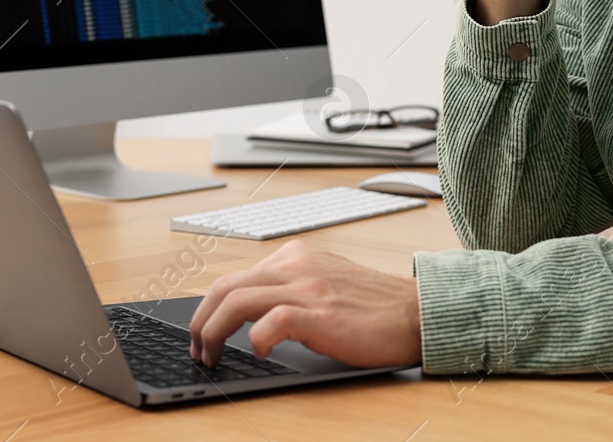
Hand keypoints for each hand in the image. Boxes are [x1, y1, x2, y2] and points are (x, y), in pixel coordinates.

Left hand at [188, 241, 421, 368]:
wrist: (415, 313)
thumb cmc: (373, 306)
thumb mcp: (325, 282)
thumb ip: (291, 287)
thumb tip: (249, 313)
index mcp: (297, 257)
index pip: (235, 277)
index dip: (208, 308)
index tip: (202, 332)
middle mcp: (298, 266)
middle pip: (225, 286)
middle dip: (200, 321)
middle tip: (197, 348)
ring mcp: (309, 289)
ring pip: (238, 300)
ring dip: (213, 332)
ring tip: (211, 355)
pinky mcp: (322, 314)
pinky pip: (272, 321)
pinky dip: (255, 338)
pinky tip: (258, 351)